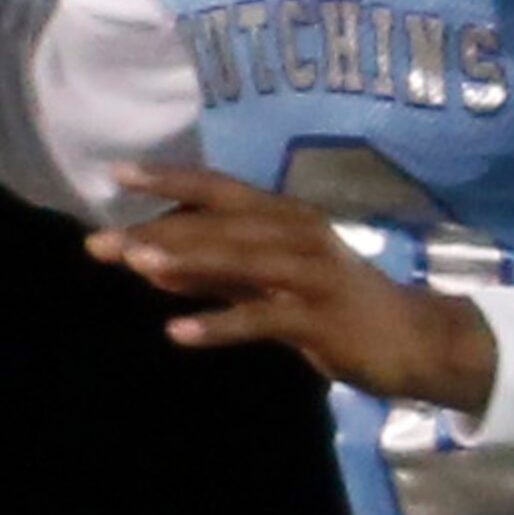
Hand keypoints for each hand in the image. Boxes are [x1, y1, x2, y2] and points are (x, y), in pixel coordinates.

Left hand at [84, 165, 497, 412]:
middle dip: (156, 233)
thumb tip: (147, 263)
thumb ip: (212, 272)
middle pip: (217, 225)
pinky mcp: (321, 318)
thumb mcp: (267, 282)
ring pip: (239, 261)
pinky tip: (177, 333)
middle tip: (100, 244)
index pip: (218, 188)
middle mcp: (295, 233)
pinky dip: (218, 324)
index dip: (169, 178)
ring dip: (184, 262)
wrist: (413, 340)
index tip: (117, 174)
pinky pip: (261, 319)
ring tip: (133, 266)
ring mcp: (310, 273)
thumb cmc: (333, 306)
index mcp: (282, 215)